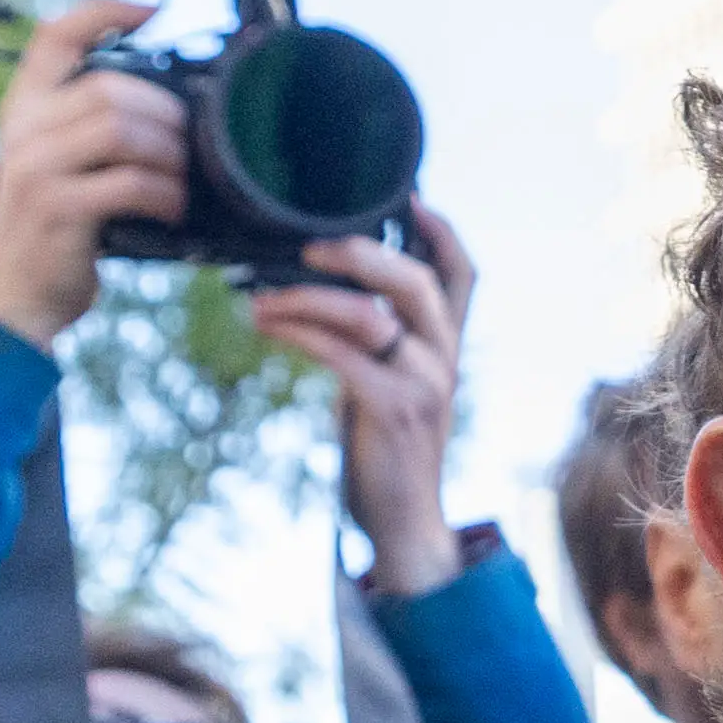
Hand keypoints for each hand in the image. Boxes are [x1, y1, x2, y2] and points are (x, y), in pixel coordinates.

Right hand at [0, 0, 174, 349]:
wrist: (12, 304)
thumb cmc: (47, 239)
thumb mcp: (55, 171)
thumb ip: (86, 135)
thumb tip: (163, 113)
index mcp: (23, 113)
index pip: (55, 36)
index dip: (104, 10)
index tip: (151, 8)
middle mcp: (23, 132)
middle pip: (109, 86)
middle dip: (164, 111)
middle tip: (184, 143)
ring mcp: (37, 168)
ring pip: (123, 128)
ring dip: (168, 154)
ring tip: (179, 181)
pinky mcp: (59, 207)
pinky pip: (130, 181)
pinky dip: (164, 193)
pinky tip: (171, 209)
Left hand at [239, 200, 483, 573]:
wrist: (405, 527)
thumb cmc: (386, 455)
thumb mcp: (387, 386)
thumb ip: (374, 343)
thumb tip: (318, 292)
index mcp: (446, 349)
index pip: (464, 275)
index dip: (442, 231)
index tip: (410, 195)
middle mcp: (445, 359)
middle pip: (418, 279)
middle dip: (359, 251)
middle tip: (305, 242)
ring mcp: (426, 385)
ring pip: (372, 314)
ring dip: (305, 297)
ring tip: (258, 294)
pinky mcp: (395, 412)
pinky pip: (343, 354)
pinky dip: (299, 332)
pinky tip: (266, 325)